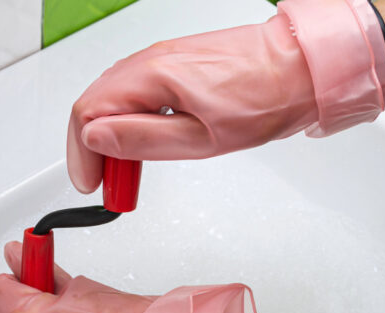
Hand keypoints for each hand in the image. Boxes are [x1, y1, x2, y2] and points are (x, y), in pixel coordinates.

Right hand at [67, 0, 384, 192]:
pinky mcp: (174, 61)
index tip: (93, 183)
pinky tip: (146, 140)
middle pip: (94, 104)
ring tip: (130, 169)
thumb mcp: (201, 138)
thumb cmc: (265, 100)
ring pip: (112, 97)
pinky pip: (134, 90)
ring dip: (111, 135)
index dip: (81, 154)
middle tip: (113, 183)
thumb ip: (143, 139)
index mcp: (153, 76)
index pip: (87, 112)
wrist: (303, 68)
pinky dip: (130, 118)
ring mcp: (161, 57)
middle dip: (93, 148)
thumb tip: (96, 139)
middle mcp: (151, 59)